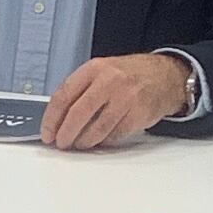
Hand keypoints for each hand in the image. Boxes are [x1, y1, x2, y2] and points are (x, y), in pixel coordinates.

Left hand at [42, 51, 195, 149]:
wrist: (165, 76)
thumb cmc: (130, 76)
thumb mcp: (102, 72)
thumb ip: (80, 90)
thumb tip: (57, 119)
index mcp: (94, 69)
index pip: (63, 95)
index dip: (51, 118)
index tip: (47, 132)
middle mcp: (109, 81)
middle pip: (77, 114)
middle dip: (65, 133)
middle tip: (61, 143)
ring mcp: (125, 98)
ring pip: (96, 129)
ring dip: (83, 141)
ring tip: (79, 144)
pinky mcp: (138, 114)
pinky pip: (113, 135)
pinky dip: (104, 141)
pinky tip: (100, 140)